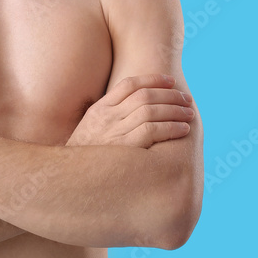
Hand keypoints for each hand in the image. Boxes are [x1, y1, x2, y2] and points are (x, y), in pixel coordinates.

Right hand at [66, 74, 193, 147]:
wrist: (68, 178)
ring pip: (151, 111)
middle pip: (144, 95)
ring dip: (175, 111)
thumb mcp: (91, 131)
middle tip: (187, 99)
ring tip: (190, 114)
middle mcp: (106, 117)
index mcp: (99, 109)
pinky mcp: (124, 148)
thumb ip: (109, 118)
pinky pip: (152, 131)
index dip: (153, 79)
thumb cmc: (85, 158)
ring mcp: (114, 132)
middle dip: (170, 95)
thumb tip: (134, 111)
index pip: (129, 84)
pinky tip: (183, 130)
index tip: (171, 81)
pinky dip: (171, 128)